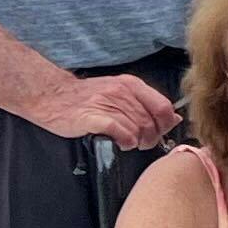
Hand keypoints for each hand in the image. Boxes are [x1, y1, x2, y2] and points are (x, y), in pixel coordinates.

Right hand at [33, 73, 180, 149]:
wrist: (53, 95)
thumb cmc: (88, 98)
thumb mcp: (122, 93)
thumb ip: (147, 104)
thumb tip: (174, 118)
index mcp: (132, 85)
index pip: (164, 107)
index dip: (165, 125)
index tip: (158, 132)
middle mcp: (122, 92)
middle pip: (151, 122)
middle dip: (151, 138)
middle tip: (142, 143)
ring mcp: (107, 103)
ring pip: (137, 128)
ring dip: (137, 141)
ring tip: (128, 142)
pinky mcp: (92, 117)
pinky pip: (119, 131)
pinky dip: (125, 140)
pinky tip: (120, 142)